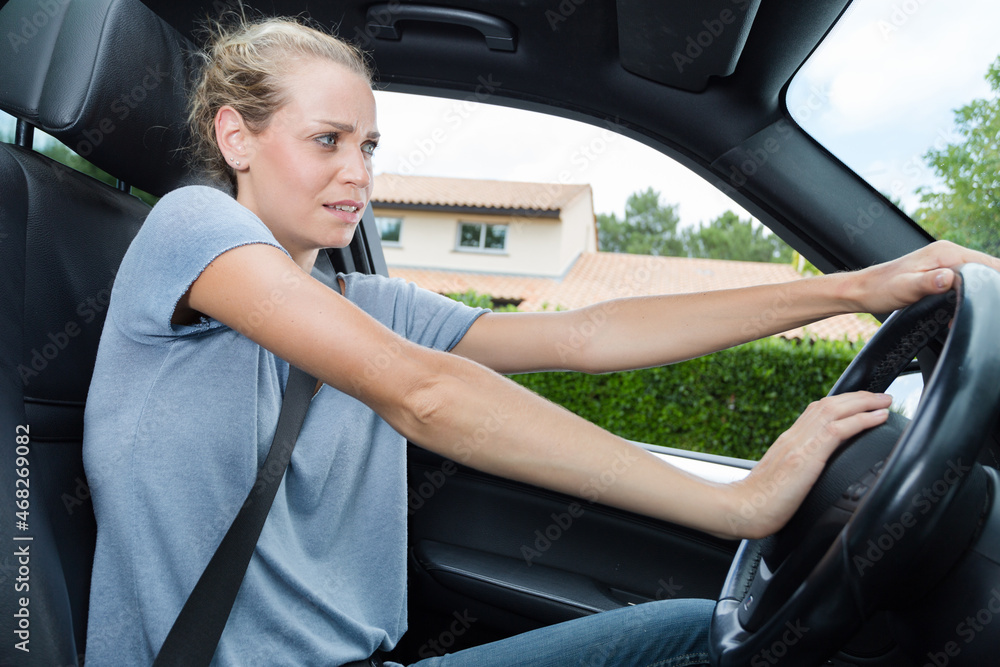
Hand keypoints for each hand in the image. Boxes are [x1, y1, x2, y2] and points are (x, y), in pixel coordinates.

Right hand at [724, 391, 891, 539]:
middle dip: (858, 397)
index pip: (816, 411)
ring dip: (864, 402)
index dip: (841, 402)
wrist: (742, 509)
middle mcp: (794, 437)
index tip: (860, 402)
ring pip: (835, 410)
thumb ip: (795, 472)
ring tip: (885, 401)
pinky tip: (879, 418)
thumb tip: (807, 479)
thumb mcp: (781, 481)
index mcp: (788, 441)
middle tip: (881, 396)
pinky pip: (839, 429)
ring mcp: (799, 444)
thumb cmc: (759, 504)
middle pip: (828, 404)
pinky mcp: (806, 456)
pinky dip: (862, 419)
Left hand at [847, 240, 999, 314]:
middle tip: (983, 310)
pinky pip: (965, 278)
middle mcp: (947, 252)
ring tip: (974, 310)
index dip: (995, 281)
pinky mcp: (940, 270)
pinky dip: (969, 292)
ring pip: (977, 274)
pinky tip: (963, 307)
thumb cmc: (881, 289)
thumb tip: (949, 279)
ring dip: (980, 291)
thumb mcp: (905, 288)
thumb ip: (929, 283)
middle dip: (990, 288)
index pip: (985, 264)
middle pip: (985, 268)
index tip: (993, 300)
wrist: (863, 289)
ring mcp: (945, 261)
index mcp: (944, 253)